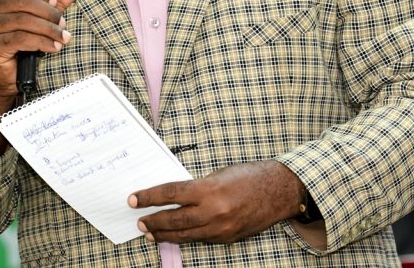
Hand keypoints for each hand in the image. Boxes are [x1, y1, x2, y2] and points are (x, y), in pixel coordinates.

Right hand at [0, 0, 81, 153]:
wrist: (3, 75)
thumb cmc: (22, 43)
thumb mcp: (42, 18)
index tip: (56, 2)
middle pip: (24, 1)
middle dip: (49, 13)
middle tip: (63, 25)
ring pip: (24, 21)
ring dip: (49, 30)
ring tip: (63, 38)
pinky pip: (21, 39)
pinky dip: (42, 42)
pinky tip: (53, 47)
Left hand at [128, 160, 303, 244]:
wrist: (280, 191)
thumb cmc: (250, 176)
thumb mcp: (220, 174)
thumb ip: (198, 187)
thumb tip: (175, 197)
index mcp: (209, 189)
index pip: (170, 194)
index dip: (148, 197)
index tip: (133, 199)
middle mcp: (214, 211)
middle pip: (174, 219)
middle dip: (153, 221)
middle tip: (139, 222)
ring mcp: (221, 228)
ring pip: (185, 235)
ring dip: (165, 234)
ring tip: (151, 233)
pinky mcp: (228, 238)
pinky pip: (201, 239)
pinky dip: (186, 237)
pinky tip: (176, 236)